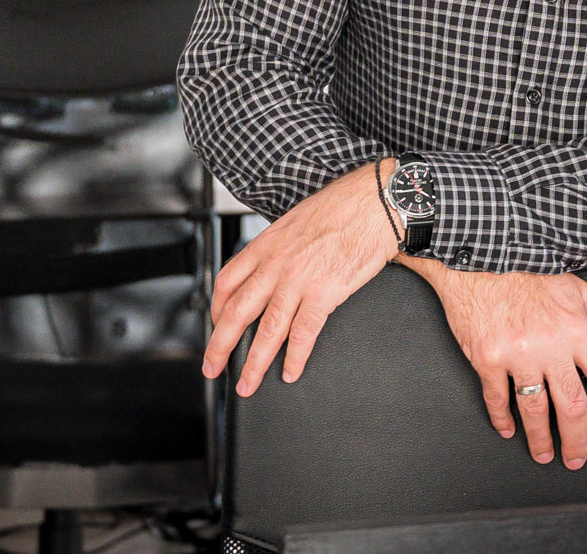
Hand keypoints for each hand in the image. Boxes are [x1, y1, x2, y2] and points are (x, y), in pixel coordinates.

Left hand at [203, 162, 398, 396]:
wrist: (373, 202)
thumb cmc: (341, 207)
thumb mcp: (296, 221)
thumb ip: (280, 247)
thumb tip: (276, 265)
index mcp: (266, 244)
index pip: (226, 281)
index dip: (216, 309)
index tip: (216, 325)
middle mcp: (276, 264)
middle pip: (236, 312)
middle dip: (220, 346)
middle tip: (212, 367)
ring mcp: (298, 279)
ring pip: (266, 330)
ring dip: (254, 363)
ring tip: (247, 384)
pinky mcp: (325, 292)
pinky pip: (303, 333)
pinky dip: (295, 357)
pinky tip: (291, 372)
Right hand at [408, 259, 586, 469]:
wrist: (478, 252)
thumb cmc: (529, 268)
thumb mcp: (578, 287)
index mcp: (577, 329)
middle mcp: (550, 345)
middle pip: (572, 406)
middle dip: (577, 440)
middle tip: (576, 458)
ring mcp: (517, 353)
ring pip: (535, 410)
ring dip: (541, 439)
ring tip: (544, 454)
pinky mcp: (488, 357)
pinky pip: (498, 398)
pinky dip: (503, 418)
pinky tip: (508, 429)